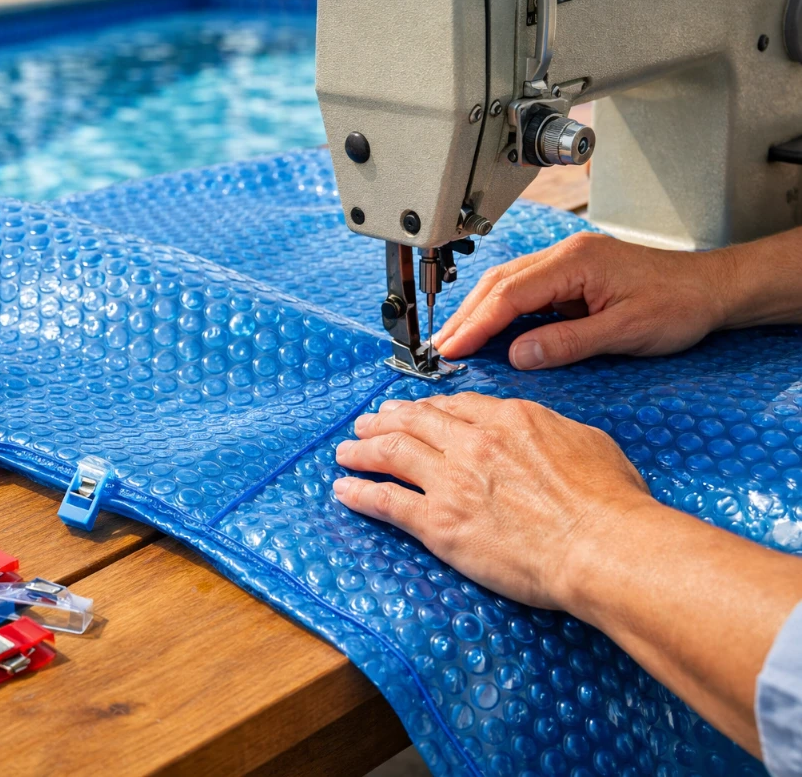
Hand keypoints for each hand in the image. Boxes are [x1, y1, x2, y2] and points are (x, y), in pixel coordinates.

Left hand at [333, 393, 653, 610]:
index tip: (415, 413)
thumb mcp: (587, 443)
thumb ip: (552, 432)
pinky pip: (387, 503)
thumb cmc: (609, 503)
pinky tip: (344, 491)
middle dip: (385, 420)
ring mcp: (451, 481)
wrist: (601, 546)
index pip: (455, 407)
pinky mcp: (438, 523)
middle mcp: (472, 443)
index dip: (428, 409)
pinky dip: (360, 494)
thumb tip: (541, 437)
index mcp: (509, 419)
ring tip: (346, 452)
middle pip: (415, 422)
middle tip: (367, 423)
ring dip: (362, 451)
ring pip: (391, 454)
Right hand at [434, 232, 732, 369]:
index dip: (476, 324)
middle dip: (465, 317)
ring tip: (453, 341)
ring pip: (506, 283)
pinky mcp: (570, 274)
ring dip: (477, 313)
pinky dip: (498, 310)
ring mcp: (566, 262)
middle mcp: (565, 255)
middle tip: (439, 348)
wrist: (713, 289)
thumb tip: (518, 355)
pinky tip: (487, 330)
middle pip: (498, 283)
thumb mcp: (625, 331)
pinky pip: (523, 289)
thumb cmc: (680, 305)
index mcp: (576, 262)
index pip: (510, 294)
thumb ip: (567, 343)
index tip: (451, 348)